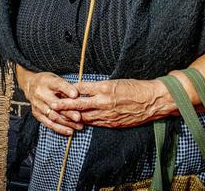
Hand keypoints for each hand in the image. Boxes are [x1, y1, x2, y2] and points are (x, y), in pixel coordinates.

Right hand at [24, 72, 83, 136]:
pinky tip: (69, 131)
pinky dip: (60, 128)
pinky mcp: (37, 114)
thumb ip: (67, 87)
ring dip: (66, 122)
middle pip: (55, 104)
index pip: (58, 84)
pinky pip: (49, 123)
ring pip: (53, 115)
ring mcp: (37, 105)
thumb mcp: (57, 79)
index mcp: (47, 81)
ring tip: (78, 126)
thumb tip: (79, 97)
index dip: (67, 90)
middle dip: (68, 112)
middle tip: (79, 117)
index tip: (76, 95)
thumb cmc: (49, 83)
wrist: (30, 85)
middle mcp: (40, 93)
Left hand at [50, 79, 165, 128]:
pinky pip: (95, 123)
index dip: (69, 90)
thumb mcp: (116, 81)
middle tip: (52, 105)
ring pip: (85, 116)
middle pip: (79, 104)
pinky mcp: (112, 123)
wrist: (152, 101)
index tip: (59, 90)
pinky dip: (86, 122)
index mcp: (104, 88)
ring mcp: (107, 114)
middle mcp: (104, 101)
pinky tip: (79, 122)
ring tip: (61, 116)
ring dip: (73, 116)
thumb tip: (85, 87)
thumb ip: (100, 86)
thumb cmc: (135, 87)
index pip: (81, 88)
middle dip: (64, 105)